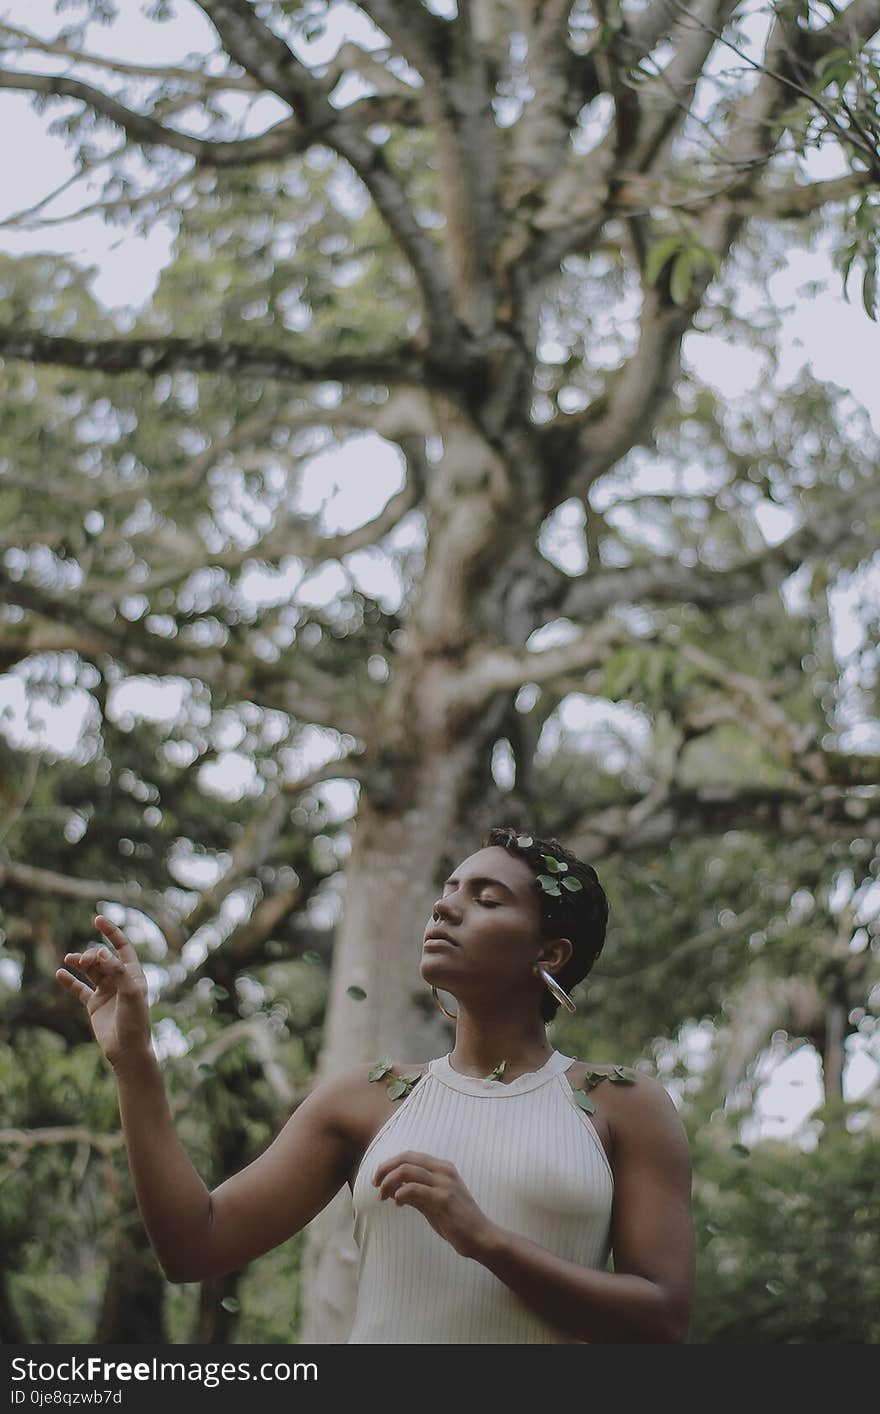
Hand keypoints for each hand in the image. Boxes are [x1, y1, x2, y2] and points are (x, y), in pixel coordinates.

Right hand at [55, 915, 152, 1069]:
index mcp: (133, 974)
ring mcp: (106, 991)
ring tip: (70, 959)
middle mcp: (120, 980)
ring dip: (80, 962)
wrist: (128, 1050)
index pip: (122, 947)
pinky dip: (69, 981)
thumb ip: (117, 971)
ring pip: (90, 970)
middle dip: (92, 954)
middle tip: (86, 960)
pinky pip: (79, 989)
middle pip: (103, 958)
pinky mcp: (94, 1004)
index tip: (97, 919)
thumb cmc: (135, 1020)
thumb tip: (101, 952)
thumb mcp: (130, 992)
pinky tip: (59, 974)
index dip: (111, 932)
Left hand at [372, 1150, 496, 1259]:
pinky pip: (413, 1189)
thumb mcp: (433, 1204)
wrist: (481, 1237)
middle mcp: (444, 1170)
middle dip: (385, 1169)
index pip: (409, 1156)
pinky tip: (398, 1203)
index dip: (390, 1164)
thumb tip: (393, 1190)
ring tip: (382, 1196)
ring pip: (406, 1170)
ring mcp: (444, 1183)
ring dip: (388, 1182)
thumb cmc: (457, 1222)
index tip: (378, 1179)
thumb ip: (416, 1194)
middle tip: (375, 1184)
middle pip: (405, 1158)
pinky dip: (400, 1194)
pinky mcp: (443, 1198)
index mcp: (443, 1168)